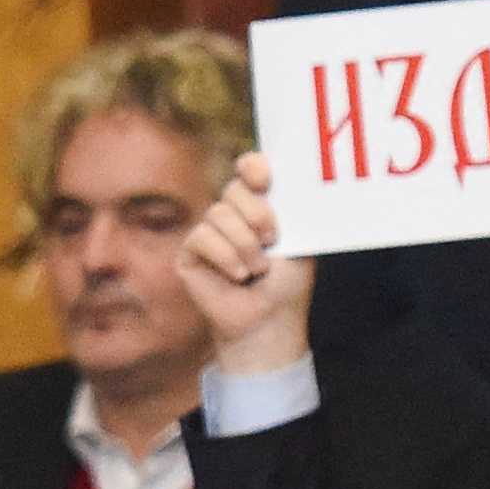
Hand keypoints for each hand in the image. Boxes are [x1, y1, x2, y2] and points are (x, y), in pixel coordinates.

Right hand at [182, 153, 310, 373]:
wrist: (269, 321)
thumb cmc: (287, 284)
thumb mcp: (300, 239)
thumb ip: (291, 208)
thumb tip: (290, 180)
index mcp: (259, 206)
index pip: (248, 168)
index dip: (253, 167)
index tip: (265, 182)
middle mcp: (232, 216)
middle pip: (234, 188)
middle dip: (256, 213)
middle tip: (272, 239)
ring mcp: (209, 233)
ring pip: (218, 213)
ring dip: (244, 244)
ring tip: (258, 270)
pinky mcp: (189, 254)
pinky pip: (202, 237)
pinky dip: (225, 257)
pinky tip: (238, 276)